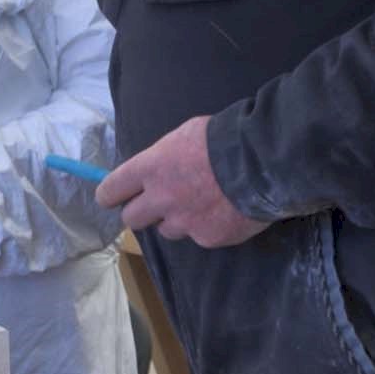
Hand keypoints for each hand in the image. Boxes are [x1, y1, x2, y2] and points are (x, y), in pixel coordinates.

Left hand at [96, 116, 270, 249]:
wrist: (263, 161)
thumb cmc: (224, 138)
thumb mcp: (185, 135)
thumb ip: (164, 158)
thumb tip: (156, 170)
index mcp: (150, 168)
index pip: (111, 190)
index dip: (111, 195)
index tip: (114, 197)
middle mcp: (160, 199)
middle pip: (132, 219)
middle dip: (142, 211)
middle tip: (158, 203)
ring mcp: (184, 222)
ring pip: (166, 230)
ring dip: (176, 220)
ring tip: (200, 204)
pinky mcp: (207, 238)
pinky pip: (199, 236)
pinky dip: (207, 227)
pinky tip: (224, 211)